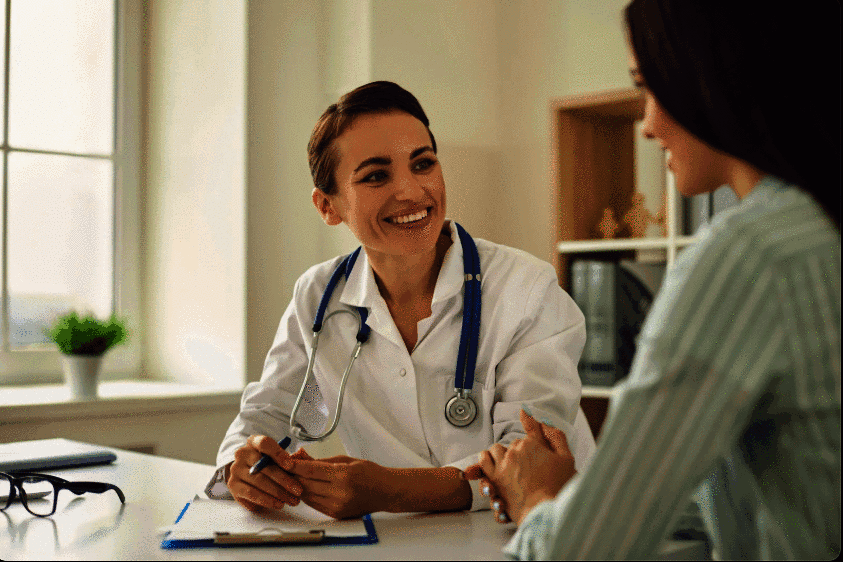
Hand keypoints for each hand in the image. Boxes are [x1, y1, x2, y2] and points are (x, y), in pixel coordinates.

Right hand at [227, 435, 307, 513]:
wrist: (246, 474)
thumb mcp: (274, 457)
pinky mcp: (233, 486)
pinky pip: (252, 494)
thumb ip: (284, 460)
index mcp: (253, 442)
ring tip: (292, 500)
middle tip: (298, 491)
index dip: (278, 454)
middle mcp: (241, 454)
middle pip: (264, 467)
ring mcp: (235, 470)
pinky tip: (278, 504)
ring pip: (259, 482)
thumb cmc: (266, 464)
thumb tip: (298, 467)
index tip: (291, 465)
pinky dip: (267, 500)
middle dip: (285, 481)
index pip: (264, 443)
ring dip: (278, 493)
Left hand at [285, 455, 386, 518]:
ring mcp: (337, 506)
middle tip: (286, 466)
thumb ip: (321, 461)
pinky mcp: (335, 514)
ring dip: (298, 486)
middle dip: (293, 475)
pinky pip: (314, 504)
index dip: (295, 465)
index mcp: (343, 475)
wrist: (385, 492)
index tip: (285, 460)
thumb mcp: (346, 460)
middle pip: (306, 484)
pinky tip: (306, 486)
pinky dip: (307, 495)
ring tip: (294, 475)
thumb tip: (300, 456)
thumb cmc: (369, 473)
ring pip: (307, 496)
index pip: (311, 470)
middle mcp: (339, 493)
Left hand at [465, 409, 576, 524]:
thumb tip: (543, 421)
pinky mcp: (494, 477)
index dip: (529, 428)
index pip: (530, 430)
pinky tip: (492, 465)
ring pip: (496, 449)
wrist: (544, 510)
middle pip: (513, 443)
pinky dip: (486, 460)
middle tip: (528, 464)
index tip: (524, 416)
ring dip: (501, 454)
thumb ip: (555, 436)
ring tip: (508, 464)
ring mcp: (503, 464)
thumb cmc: (558, 487)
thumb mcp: (566, 458)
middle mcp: (515, 450)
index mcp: (533, 444)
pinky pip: (483, 461)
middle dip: (519, 451)